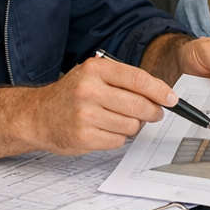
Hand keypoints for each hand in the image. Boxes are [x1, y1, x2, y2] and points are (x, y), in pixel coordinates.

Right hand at [17, 58, 177, 155]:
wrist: (37, 114)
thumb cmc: (72, 93)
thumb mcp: (94, 74)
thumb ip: (124, 80)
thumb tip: (160, 93)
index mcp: (96, 69)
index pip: (138, 79)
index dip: (160, 90)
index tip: (172, 99)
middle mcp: (89, 90)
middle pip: (138, 105)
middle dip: (153, 111)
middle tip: (155, 113)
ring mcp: (85, 115)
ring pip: (131, 125)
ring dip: (133, 126)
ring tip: (120, 119)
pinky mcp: (83, 137)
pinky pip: (118, 140)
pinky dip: (119, 137)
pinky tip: (106, 129)